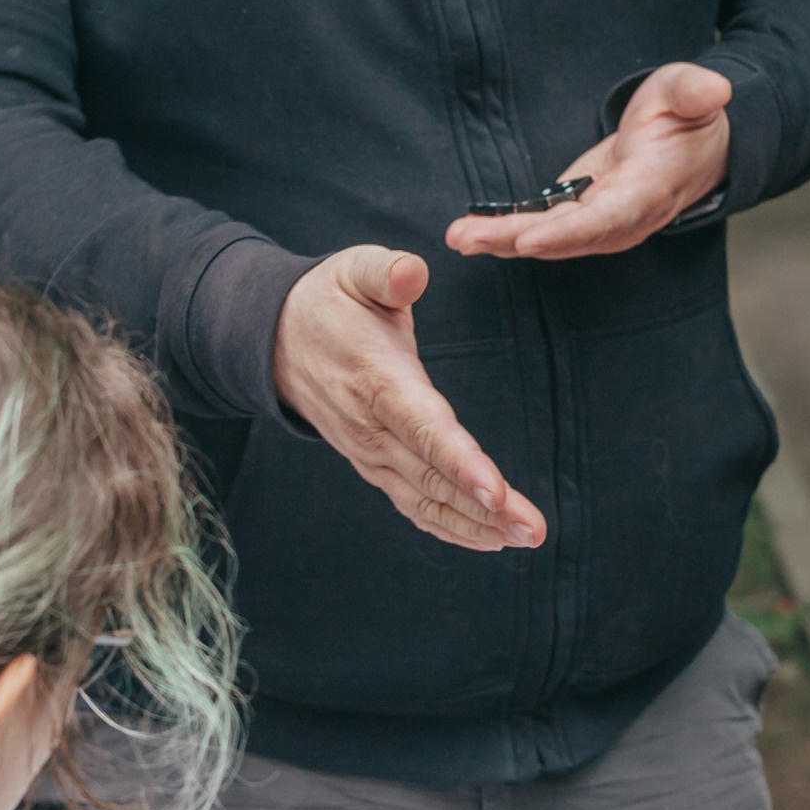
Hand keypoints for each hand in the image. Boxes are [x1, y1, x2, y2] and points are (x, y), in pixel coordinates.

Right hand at [273, 248, 547, 551]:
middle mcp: (372, 426)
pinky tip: (487, 538)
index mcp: (377, 379)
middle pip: (434, 475)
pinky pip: (413, 503)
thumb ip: (385, 272)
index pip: (424, 428)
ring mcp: (370, 452)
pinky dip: (448, 526)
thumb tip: (412, 273)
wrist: (275, 339)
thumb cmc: (329, 301)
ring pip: (426, 498)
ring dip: (476, 524)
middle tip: (534, 530)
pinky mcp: (373, 464)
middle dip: (487, 508)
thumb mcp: (354, 271)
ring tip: (524, 538)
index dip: (461, 463)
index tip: (497, 492)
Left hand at [446, 61, 732, 262]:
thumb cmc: (687, 113)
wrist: (693, 147)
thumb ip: (696, 91)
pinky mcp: (579, 215)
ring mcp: (600, 222)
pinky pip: (542, 230)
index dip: (571, 232)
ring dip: (501, 240)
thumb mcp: (691, 92)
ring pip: (550, 238)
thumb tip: (715, 88)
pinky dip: (505, 233)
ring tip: (458, 237)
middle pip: (568, 236)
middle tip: (467, 238)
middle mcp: (623, 216)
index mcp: (650, 188)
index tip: (530, 240)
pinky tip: (468, 233)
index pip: (610, 216)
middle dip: (516, 240)